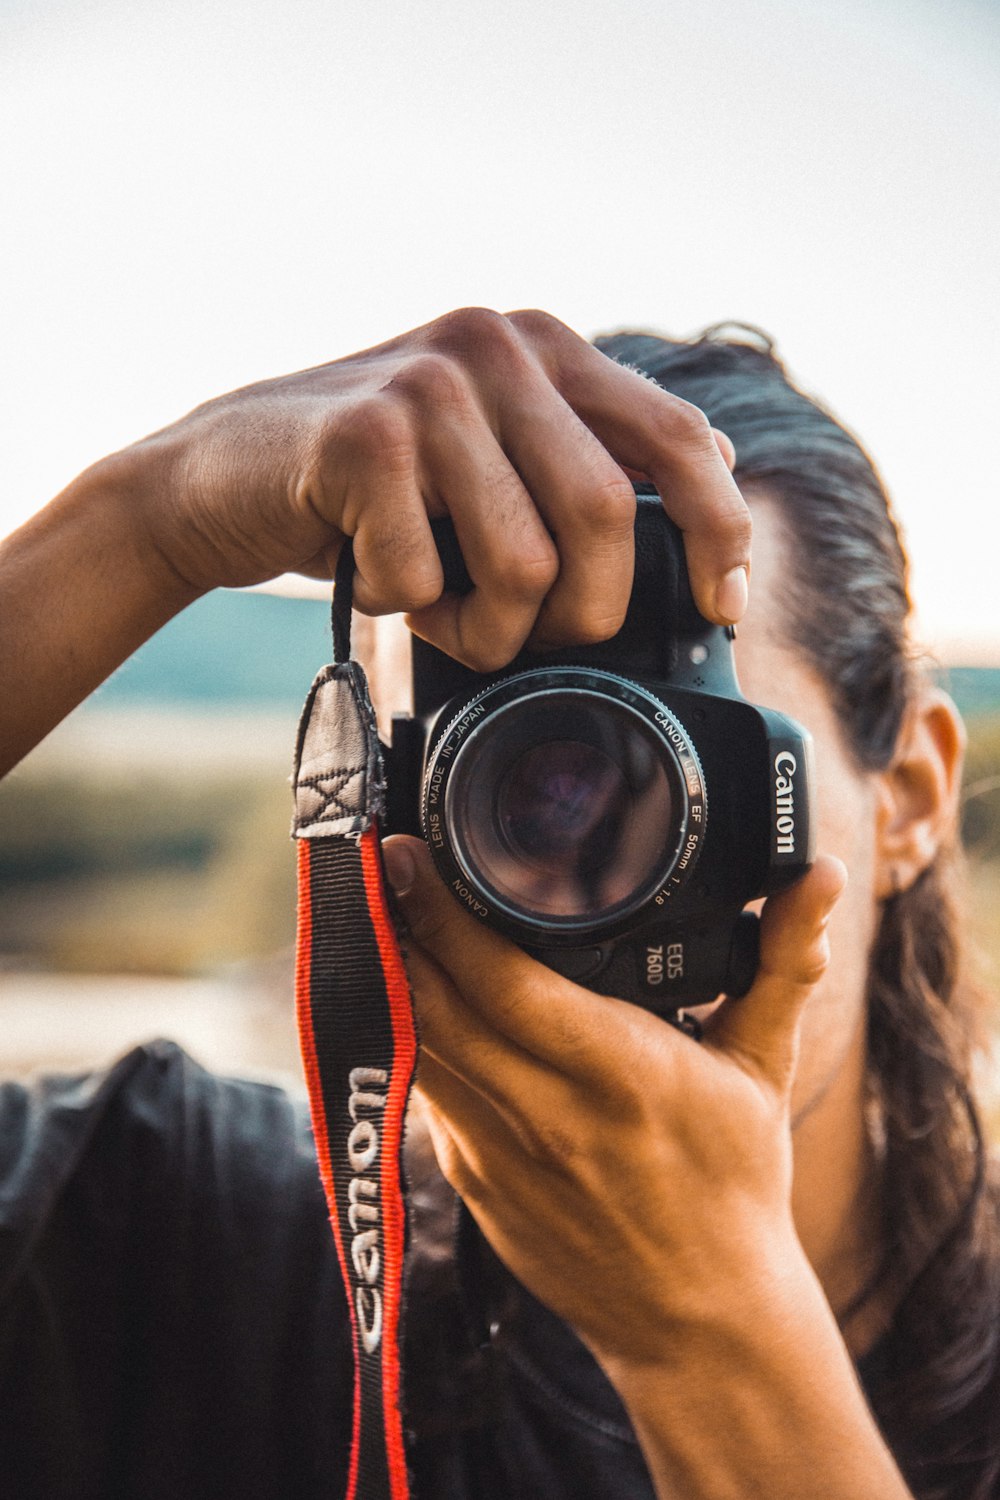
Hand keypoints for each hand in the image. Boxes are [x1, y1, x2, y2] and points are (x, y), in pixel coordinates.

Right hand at [119, 307, 748, 670]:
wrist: (216, 478)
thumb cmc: (369, 487)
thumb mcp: (489, 452)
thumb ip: (584, 451)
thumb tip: (719, 465)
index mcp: (545, 346)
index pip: (678, 436)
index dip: (718, 529)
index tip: (723, 602)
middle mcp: (496, 345)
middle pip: (605, 518)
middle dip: (580, 612)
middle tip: (526, 634)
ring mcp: (429, 385)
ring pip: (524, 564)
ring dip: (486, 627)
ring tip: (440, 609)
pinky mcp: (363, 437)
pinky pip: (426, 579)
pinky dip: (404, 611)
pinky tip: (371, 575)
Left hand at [382, 834, 846, 1364]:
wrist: (700, 1322)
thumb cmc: (734, 1187)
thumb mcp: (764, 1068)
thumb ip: (784, 961)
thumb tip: (820, 876)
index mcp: (620, 1073)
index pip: (505, 984)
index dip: (443, 917)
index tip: (406, 857)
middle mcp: (547, 1115)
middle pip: (435, 1006)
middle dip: (394, 929)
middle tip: (375, 866)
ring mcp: (497, 1157)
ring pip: (416, 1047)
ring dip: (389, 979)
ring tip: (378, 913)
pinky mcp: (472, 1185)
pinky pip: (427, 1095)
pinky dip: (411, 1038)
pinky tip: (410, 995)